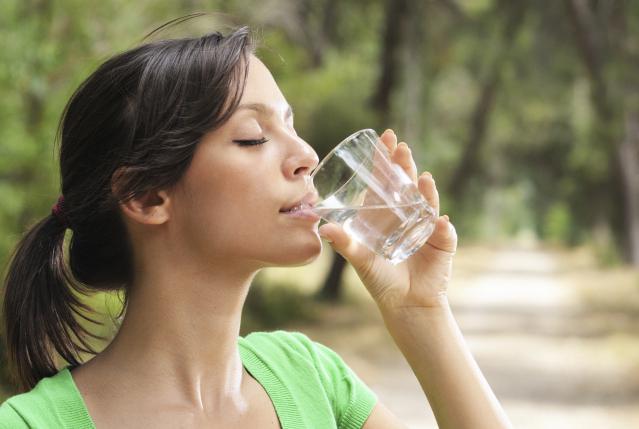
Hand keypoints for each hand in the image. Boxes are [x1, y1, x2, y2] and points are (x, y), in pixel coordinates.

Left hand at [318, 129, 456, 312]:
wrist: (405, 304)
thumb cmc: (381, 280)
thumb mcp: (360, 259)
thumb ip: (344, 243)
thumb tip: (324, 227)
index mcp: (386, 213)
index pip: (386, 179)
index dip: (385, 159)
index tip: (384, 137)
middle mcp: (407, 214)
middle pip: (407, 183)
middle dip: (404, 164)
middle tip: (400, 146)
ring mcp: (427, 225)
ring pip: (426, 200)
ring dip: (424, 188)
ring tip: (420, 176)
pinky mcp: (442, 241)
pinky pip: (442, 230)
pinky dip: (441, 225)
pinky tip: (438, 219)